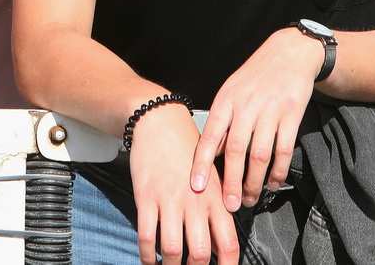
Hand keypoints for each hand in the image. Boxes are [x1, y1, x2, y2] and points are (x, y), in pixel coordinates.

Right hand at [129, 103, 238, 264]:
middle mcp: (195, 202)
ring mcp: (169, 200)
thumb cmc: (188, 150)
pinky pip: (146, 235)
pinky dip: (146, 255)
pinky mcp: (146, 196)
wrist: (160, 122)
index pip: (228, 243)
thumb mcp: (212, 176)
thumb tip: (219, 243)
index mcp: (216, 199)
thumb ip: (218, 207)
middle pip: (199, 253)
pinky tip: (149, 260)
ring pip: (172, 249)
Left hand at [190, 28, 319, 211]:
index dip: (202, 163)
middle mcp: (246, 106)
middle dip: (231, 182)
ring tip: (249, 199)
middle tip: (229, 205)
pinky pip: (284, 149)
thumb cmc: (253, 78)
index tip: (196, 187)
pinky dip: (278, 171)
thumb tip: (210, 157)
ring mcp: (270, 111)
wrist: (288, 54)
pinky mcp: (292, 115)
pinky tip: (272, 184)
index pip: (210, 136)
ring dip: (254, 181)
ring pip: (260, 154)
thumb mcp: (230, 92)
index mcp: (226, 101)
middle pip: (236, 150)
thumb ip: (222, 121)